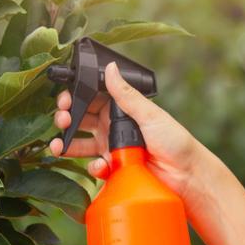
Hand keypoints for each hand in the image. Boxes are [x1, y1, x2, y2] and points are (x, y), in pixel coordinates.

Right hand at [48, 62, 208, 203]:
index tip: (64, 100)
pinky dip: (92, 167)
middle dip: (66, 119)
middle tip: (62, 119)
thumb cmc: (175, 141)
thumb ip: (126, 95)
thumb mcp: (150, 114)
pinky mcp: (114, 168)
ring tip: (58, 146)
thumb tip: (110, 68)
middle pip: (81, 119)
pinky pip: (95, 167)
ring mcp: (112, 148)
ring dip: (66, 144)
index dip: (75, 98)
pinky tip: (99, 166)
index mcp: (122, 109)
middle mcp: (114, 126)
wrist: (186, 176)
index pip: (91, 99)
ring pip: (81, 143)